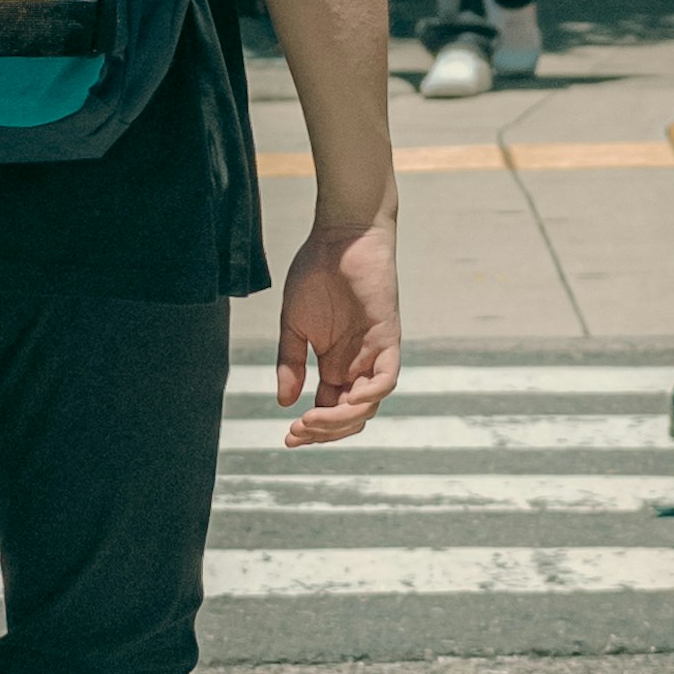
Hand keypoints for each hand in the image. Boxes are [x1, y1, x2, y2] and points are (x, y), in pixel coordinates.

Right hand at [275, 213, 402, 444]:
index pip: (329, 410)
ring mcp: (373, 353)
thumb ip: (289, 363)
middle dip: (324, 432)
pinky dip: (370, 396)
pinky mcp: (388, 338)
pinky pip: (387, 379)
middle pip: (350, 416)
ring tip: (311, 420)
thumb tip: (285, 403)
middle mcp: (356, 365)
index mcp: (335, 365)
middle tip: (297, 432)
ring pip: (368, 405)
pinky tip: (344, 402)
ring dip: (341, 420)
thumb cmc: (316, 273)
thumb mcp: (293, 325)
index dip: (312, 430)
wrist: (340, 236)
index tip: (287, 437)